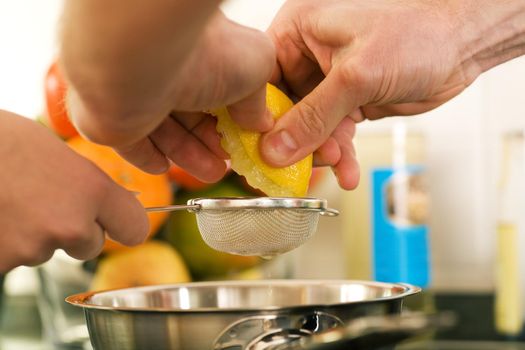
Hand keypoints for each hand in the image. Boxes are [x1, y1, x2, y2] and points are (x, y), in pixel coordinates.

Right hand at [0, 111, 147, 271]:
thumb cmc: (1, 140)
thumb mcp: (56, 151)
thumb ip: (87, 183)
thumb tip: (105, 201)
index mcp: (91, 190)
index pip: (136, 228)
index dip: (124, 225)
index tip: (117, 223)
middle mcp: (70, 224)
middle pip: (91, 246)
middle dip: (74, 231)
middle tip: (44, 204)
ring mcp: (33, 248)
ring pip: (48, 251)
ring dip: (34, 234)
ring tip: (10, 201)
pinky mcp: (0, 263)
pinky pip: (14, 258)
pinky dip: (5, 243)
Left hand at [61, 2, 275, 181]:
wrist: (141, 60)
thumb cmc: (200, 54)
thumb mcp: (255, 70)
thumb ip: (258, 99)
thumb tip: (260, 122)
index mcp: (197, 54)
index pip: (215, 91)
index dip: (230, 118)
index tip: (243, 139)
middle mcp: (164, 70)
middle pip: (190, 115)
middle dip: (211, 142)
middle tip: (228, 163)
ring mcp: (135, 93)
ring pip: (164, 133)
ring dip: (188, 156)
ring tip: (212, 174)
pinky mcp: (111, 119)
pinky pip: (132, 144)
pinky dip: (149, 157)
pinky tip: (164, 167)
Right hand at [261, 0, 524, 188]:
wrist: (462, 46)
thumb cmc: (418, 33)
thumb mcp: (357, 75)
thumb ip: (314, 116)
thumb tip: (277, 148)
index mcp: (298, 31)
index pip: (261, 79)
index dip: (258, 116)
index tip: (259, 148)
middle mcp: (309, 56)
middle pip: (283, 109)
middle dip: (295, 141)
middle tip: (300, 166)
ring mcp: (328, 82)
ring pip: (309, 127)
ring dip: (322, 152)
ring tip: (338, 165)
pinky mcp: (348, 102)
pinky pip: (332, 134)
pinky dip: (340, 153)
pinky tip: (348, 169)